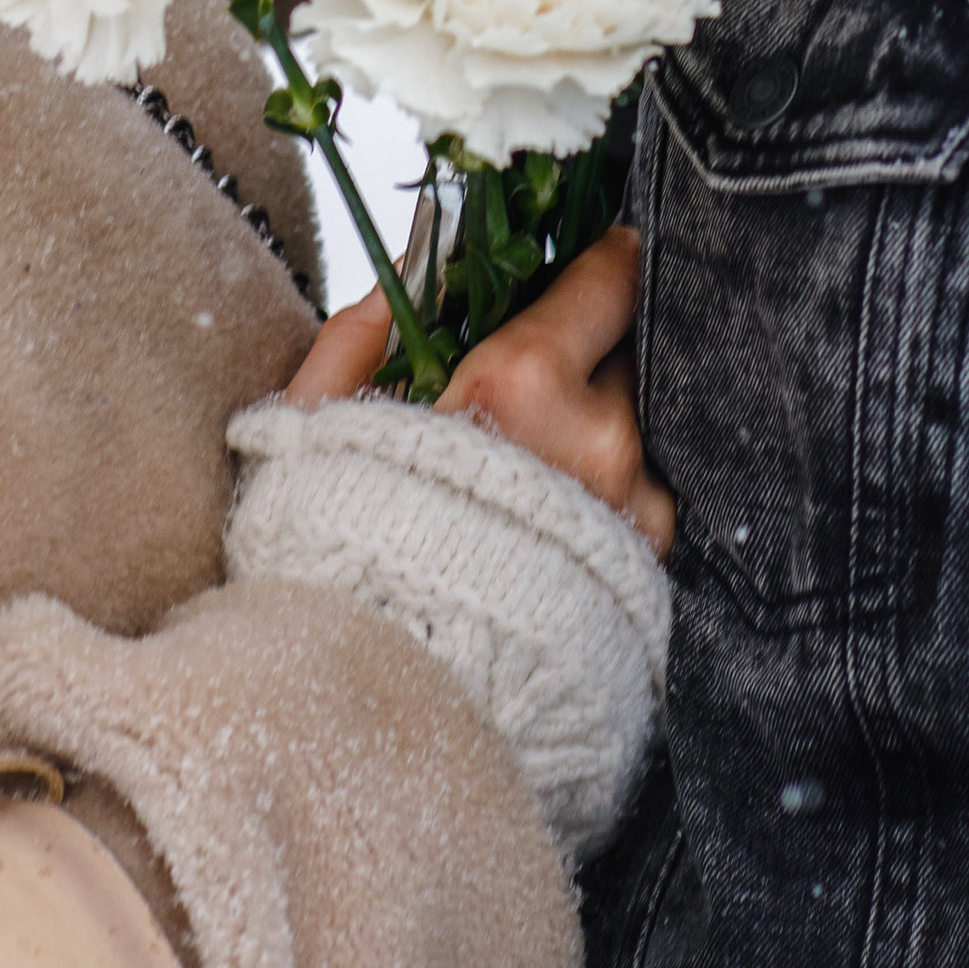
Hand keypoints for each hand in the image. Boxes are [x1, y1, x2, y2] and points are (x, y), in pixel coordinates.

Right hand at [289, 224, 674, 558]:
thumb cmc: (342, 569)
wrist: (388, 714)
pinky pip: (641, 499)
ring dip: (599, 428)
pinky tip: (556, 513)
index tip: (598, 253)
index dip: (602, 259)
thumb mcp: (318, 436)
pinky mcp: (650, 573)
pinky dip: (607, 491)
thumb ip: (356, 341)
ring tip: (540, 458)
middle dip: (591, 353)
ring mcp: (637, 510)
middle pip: (629, 351)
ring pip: (637, 429)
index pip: (607, 277)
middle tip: (545, 370)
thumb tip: (395, 286)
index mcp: (522, 384)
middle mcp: (600, 438)